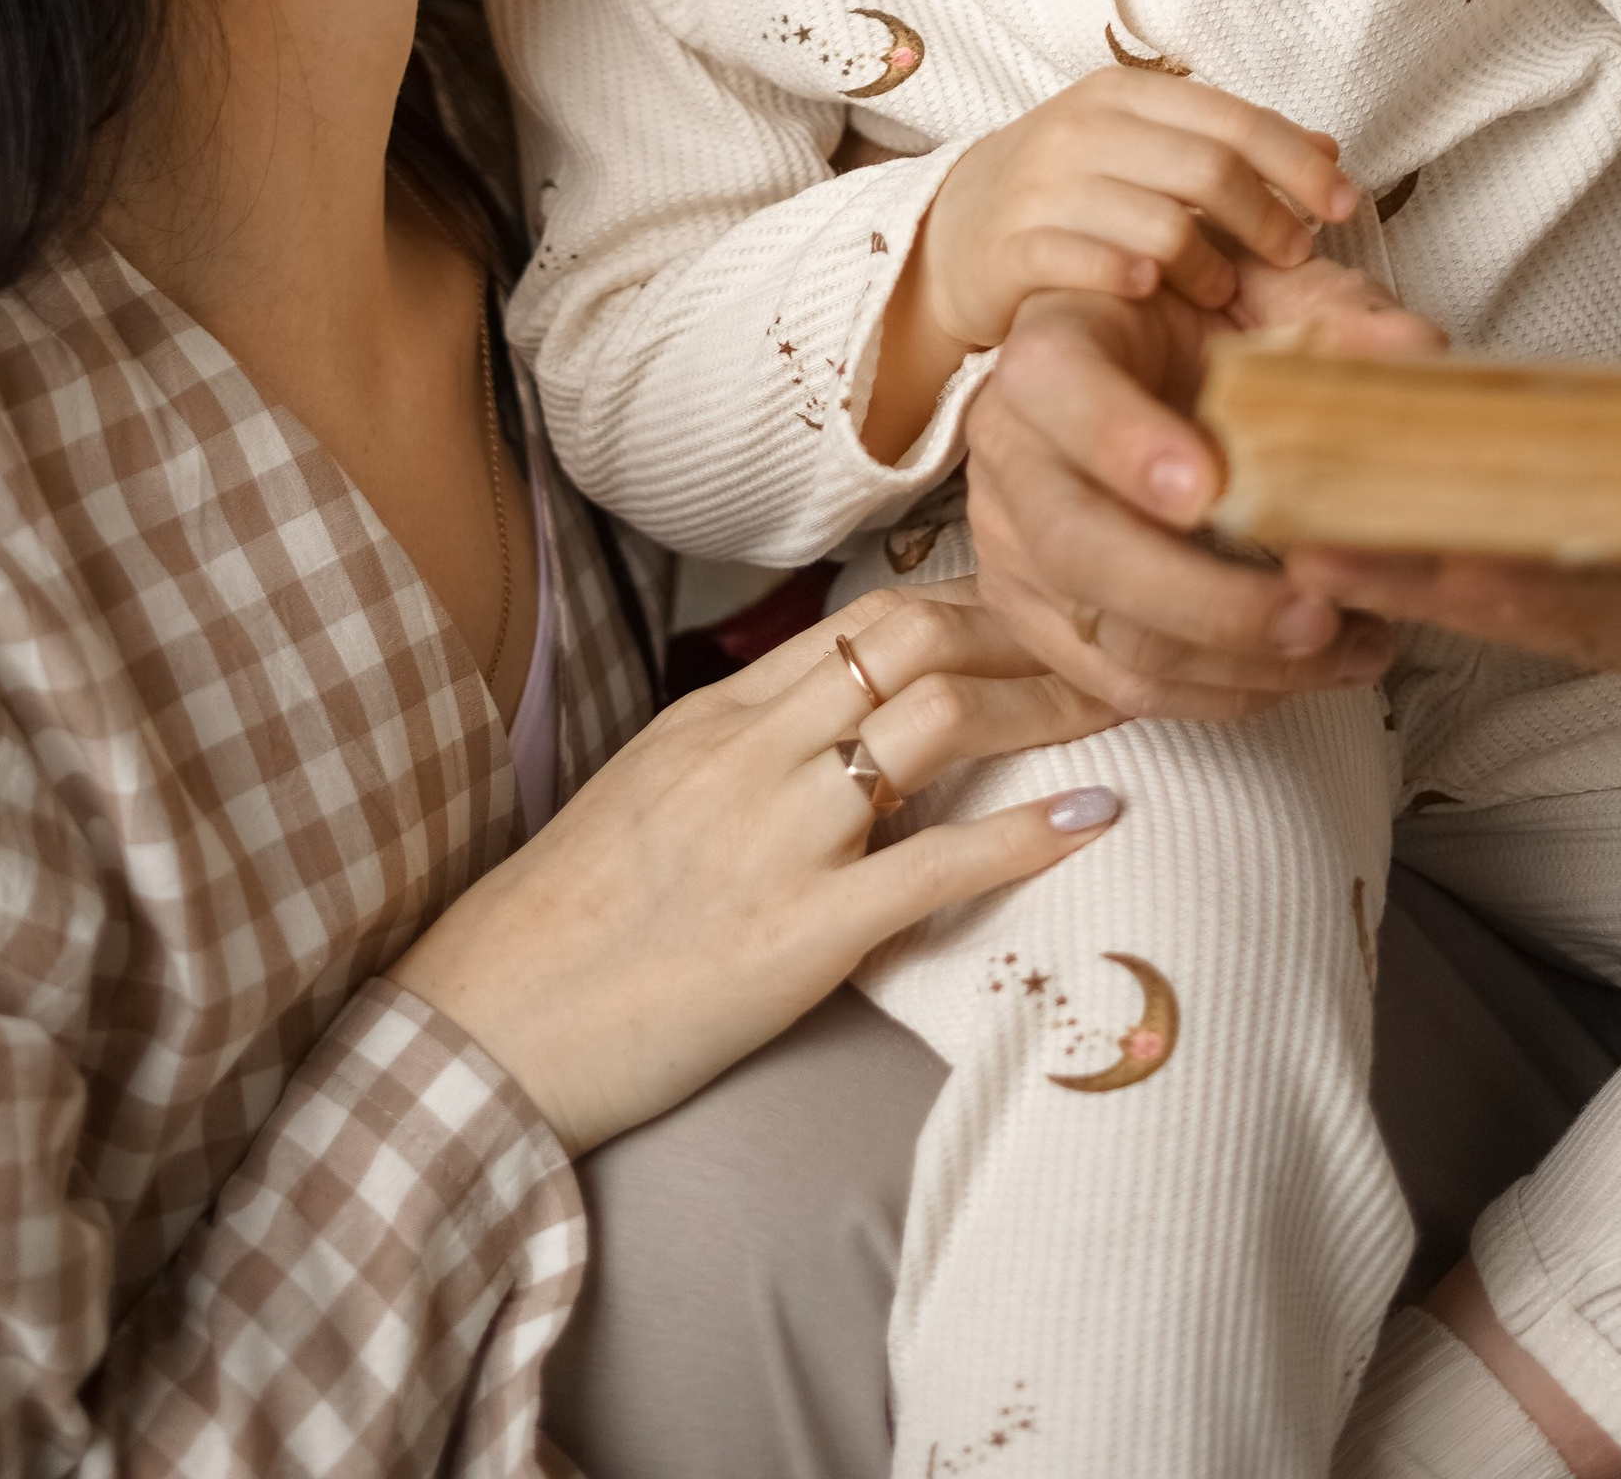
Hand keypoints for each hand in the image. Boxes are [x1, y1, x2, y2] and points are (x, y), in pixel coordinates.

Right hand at [385, 583, 1118, 1151]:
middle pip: (916, 638)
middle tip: (1106, 633)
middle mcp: (752, 752)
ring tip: (1126, 699)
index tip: (1039, 606)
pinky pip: (935, 862)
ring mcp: (779, 837)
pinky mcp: (802, 935)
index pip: (864, 618)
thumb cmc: (569, 920)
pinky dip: (1029, 832)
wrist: (494, 1021)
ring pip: (939, 718)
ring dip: (1049, 703)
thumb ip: (737, 749)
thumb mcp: (648, 792)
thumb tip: (828, 725)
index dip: (971, 599)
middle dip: (1026, 625)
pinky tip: (1096, 816)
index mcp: (715, 716)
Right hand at [864, 68, 1362, 461]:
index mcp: (1122, 96)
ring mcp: (1043, 189)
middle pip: (1208, 171)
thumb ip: (1225, 145)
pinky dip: (1134, 279)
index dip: (1299, 164)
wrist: (951, 231)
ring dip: (1210, 266)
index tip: (1345, 205)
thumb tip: (1328, 150)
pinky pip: (1091, 264)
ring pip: (1161, 224)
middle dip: (1267, 219)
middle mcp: (1081, 131)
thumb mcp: (1141, 147)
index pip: (1233, 120)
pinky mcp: (1012, 247)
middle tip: (1292, 257)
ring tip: (1224, 291)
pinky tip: (1155, 294)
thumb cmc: (1067, 189)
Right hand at [963, 264, 1439, 722]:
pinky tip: (1306, 666)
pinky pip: (1121, 684)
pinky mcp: (1037, 616)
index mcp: (1051, 338)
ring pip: (1106, 630)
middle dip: (1203, 597)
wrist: (1138, 373)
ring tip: (1348, 644)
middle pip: (1074, 541)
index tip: (1213, 490)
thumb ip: (1337, 315)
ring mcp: (1012, 541)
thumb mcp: (1267, 292)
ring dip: (1235, 660)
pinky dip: (1222, 692)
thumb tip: (1413, 348)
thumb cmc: (1202, 328)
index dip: (1124, 443)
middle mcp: (1011, 444)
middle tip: (1315, 611)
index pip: (1057, 386)